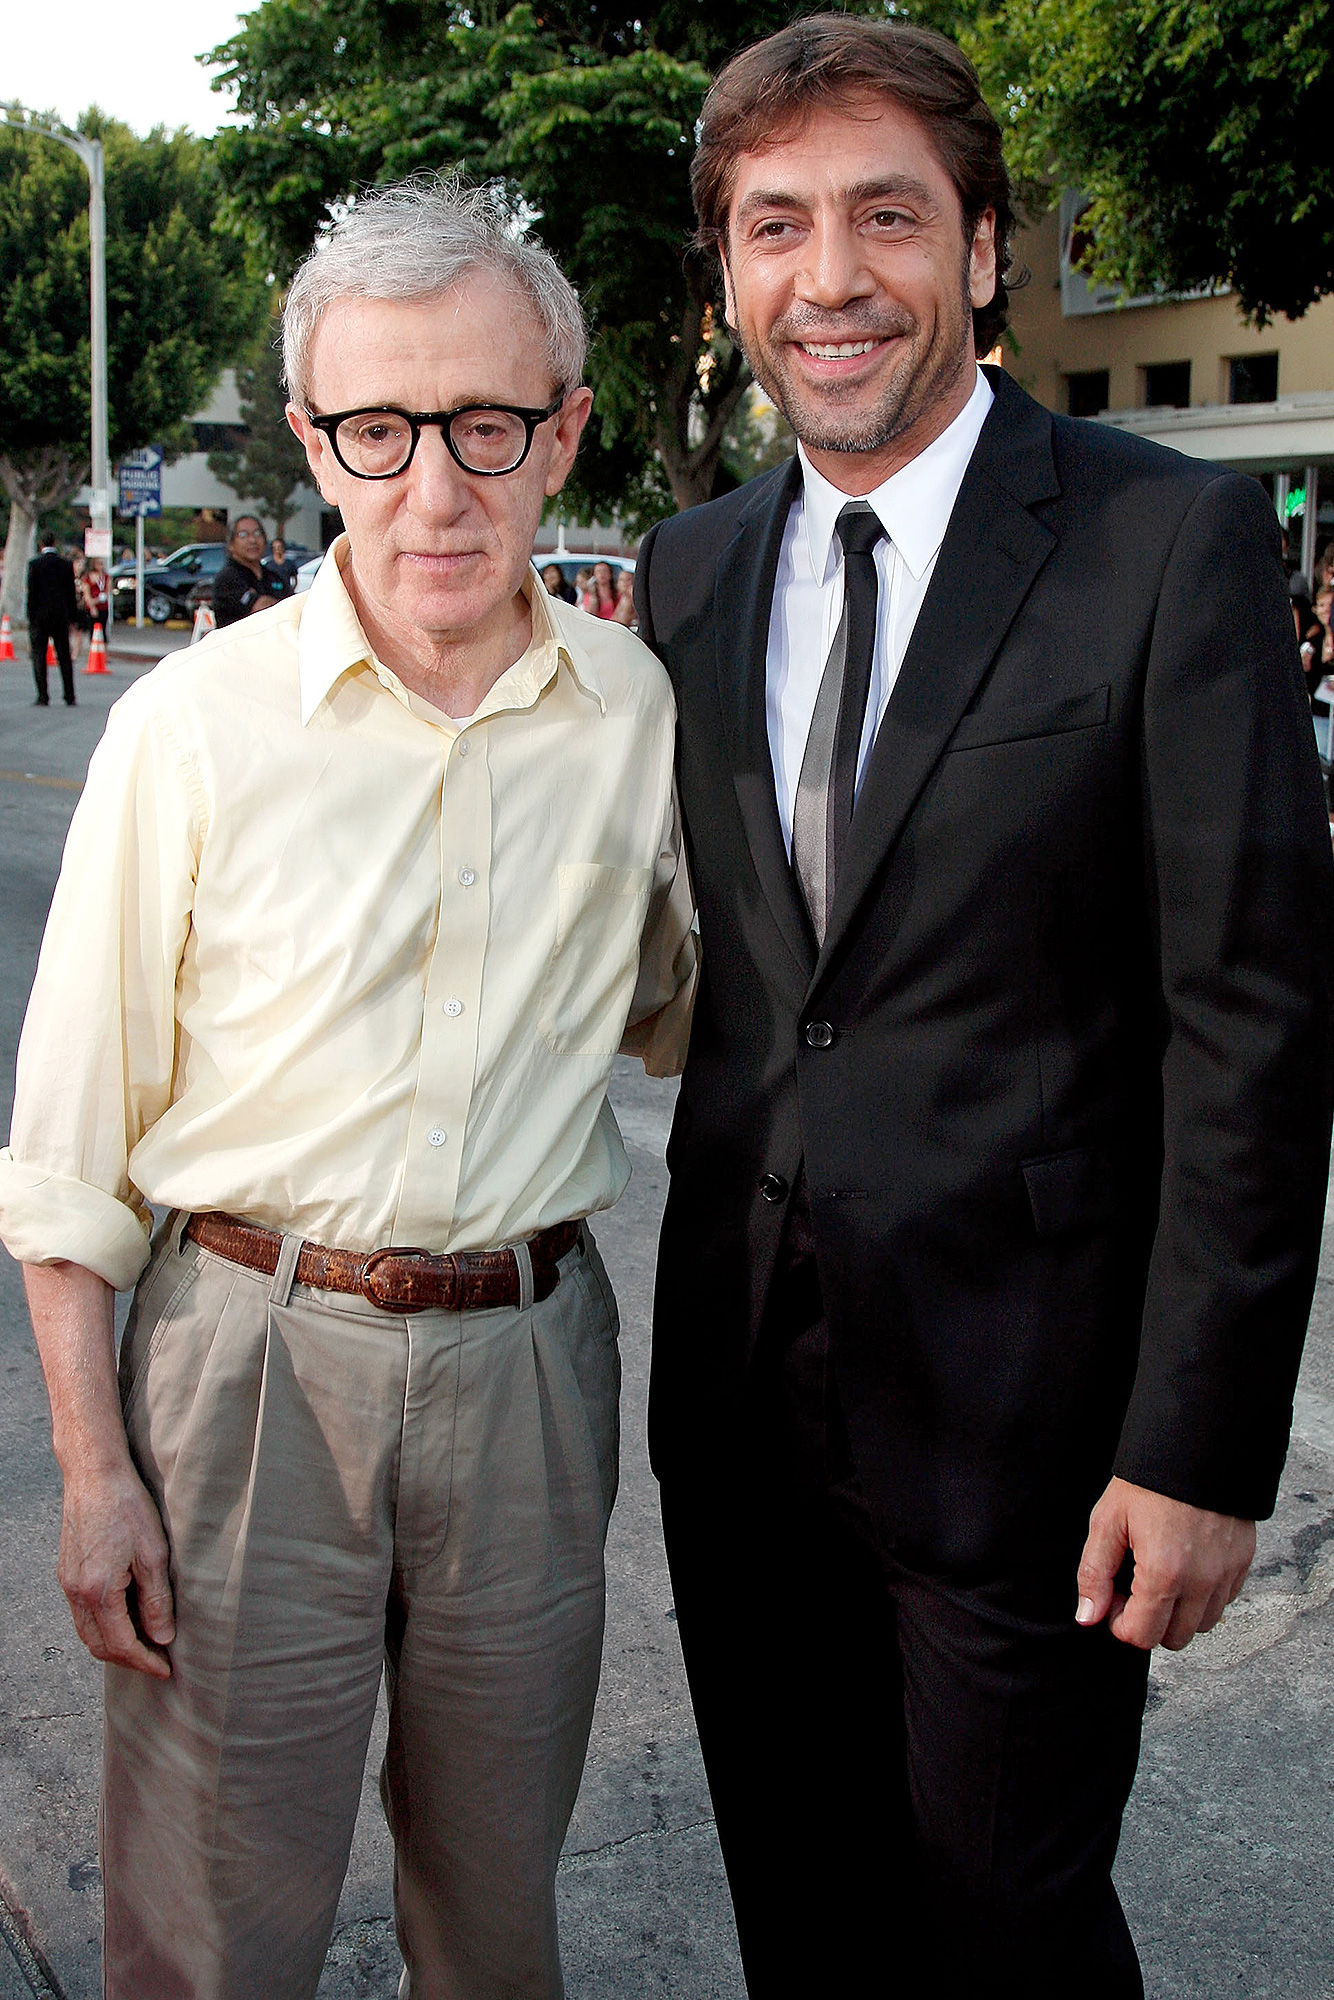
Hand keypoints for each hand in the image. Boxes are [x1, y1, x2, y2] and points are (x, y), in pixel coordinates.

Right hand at [57, 1464, 174, 1678]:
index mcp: (98, 1591)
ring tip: (144, 1642)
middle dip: (128, 1659)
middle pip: (99, 1646)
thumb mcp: (153, 1554)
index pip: (121, 1645)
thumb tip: (163, 1636)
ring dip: (114, 1644)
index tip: (165, 1669)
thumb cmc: (126, 1506)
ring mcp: (68, 1583)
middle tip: (157, 1660)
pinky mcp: (67, 1572)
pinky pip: (82, 1614)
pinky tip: (125, 1616)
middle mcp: (76, 1592)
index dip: (144, 1661)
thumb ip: (156, 1600)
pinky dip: (103, 1625)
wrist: (94, 1474)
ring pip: (88, 1632)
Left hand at [1075, 1475, 1254, 1650]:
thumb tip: (1088, 1615)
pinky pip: (1224, 1601)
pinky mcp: (1243, 1562)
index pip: (1142, 1636)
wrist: (1196, 1445)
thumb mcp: (1108, 1520)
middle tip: (1135, 1586)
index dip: (1120, 1623)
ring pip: (1202, 1625)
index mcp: (1164, 1573)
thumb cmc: (1149, 1481)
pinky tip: (1186, 1565)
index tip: (1115, 1598)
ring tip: (1161, 1576)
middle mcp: (1202, 1581)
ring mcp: (1227, 1574)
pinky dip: (1204, 1596)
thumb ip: (1094, 1573)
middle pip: (1174, 1638)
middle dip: (1149, 1622)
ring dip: (1179, 1613)